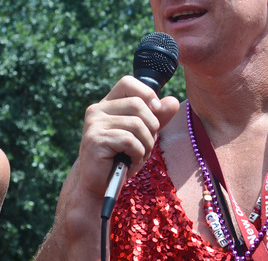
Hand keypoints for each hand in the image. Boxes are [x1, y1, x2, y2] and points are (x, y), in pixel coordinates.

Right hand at [77, 76, 178, 198]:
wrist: (99, 185)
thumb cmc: (121, 158)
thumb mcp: (142, 135)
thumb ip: (156, 118)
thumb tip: (173, 101)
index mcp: (107, 104)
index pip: (128, 83)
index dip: (147, 94)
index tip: (155, 112)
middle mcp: (97, 110)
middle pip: (138, 105)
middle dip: (152, 127)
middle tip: (146, 146)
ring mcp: (94, 124)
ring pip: (137, 124)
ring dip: (146, 145)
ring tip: (139, 157)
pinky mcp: (95, 140)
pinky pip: (130, 141)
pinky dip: (138, 155)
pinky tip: (130, 164)